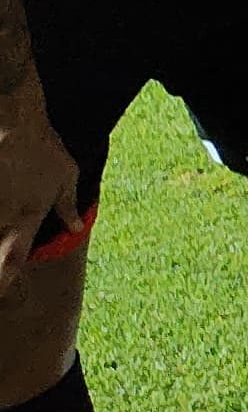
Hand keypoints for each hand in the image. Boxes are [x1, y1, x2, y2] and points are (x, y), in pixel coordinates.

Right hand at [0, 79, 72, 289]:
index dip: (3, 282)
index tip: (2, 294)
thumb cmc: (42, 145)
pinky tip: (0, 199)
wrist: (12, 118)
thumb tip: (76, 228)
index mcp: (26, 219)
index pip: (12, 262)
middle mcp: (1, 217)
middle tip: (5, 287)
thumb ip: (68, 206)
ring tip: (8, 236)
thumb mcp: (66, 175)